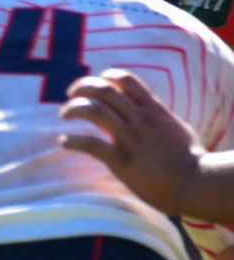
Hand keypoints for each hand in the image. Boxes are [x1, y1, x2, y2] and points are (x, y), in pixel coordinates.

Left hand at [59, 69, 203, 216]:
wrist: (195, 182)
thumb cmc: (188, 160)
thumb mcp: (175, 128)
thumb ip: (157, 117)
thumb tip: (147, 111)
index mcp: (154, 110)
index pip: (127, 80)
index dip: (107, 76)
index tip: (95, 82)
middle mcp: (140, 120)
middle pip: (105, 91)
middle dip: (83, 87)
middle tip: (70, 94)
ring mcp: (130, 139)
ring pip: (94, 111)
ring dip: (74, 109)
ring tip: (64, 114)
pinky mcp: (121, 160)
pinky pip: (91, 144)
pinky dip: (73, 140)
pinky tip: (65, 141)